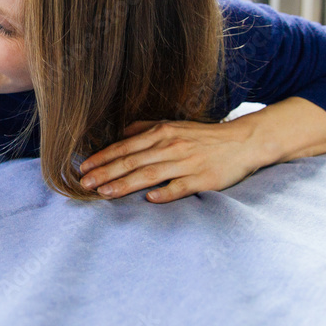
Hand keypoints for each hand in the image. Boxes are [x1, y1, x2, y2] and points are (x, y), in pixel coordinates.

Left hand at [78, 119, 261, 202]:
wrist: (242, 142)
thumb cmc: (203, 136)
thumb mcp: (173, 125)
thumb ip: (146, 129)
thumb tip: (120, 133)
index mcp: (161, 133)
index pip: (125, 147)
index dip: (102, 158)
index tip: (84, 169)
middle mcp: (170, 147)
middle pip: (132, 161)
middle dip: (105, 173)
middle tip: (84, 184)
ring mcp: (186, 163)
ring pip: (149, 175)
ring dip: (125, 184)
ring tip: (104, 193)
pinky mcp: (202, 179)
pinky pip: (180, 187)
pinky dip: (164, 193)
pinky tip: (148, 200)